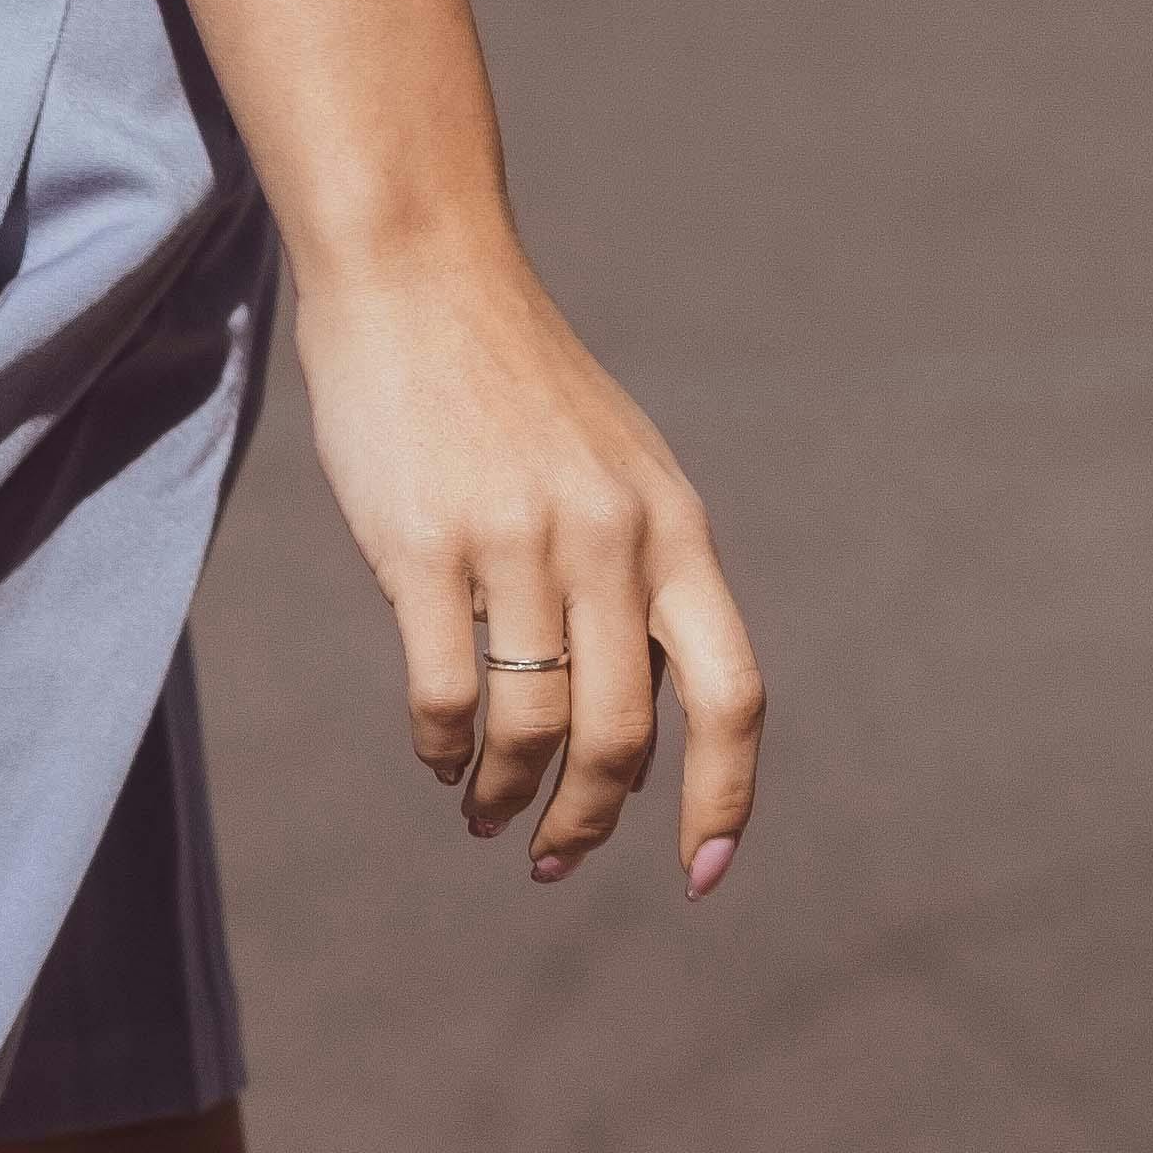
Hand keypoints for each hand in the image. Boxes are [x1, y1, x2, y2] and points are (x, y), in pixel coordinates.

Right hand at [293, 227, 763, 891]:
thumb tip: (631, 721)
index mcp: (674, 529)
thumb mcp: (612, 475)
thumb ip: (634, 579)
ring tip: (480, 810)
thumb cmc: (512, 388)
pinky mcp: (425, 544)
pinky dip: (440, 745)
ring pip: (532, 722)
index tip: (703, 876)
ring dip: (504, 790)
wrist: (420, 276)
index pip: (732, 693)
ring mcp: (519, 540)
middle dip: (588, 821)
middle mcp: (612, 539)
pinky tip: (434, 755)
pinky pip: (445, 688)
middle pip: (625, 734)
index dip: (727, 799)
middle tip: (550, 858)